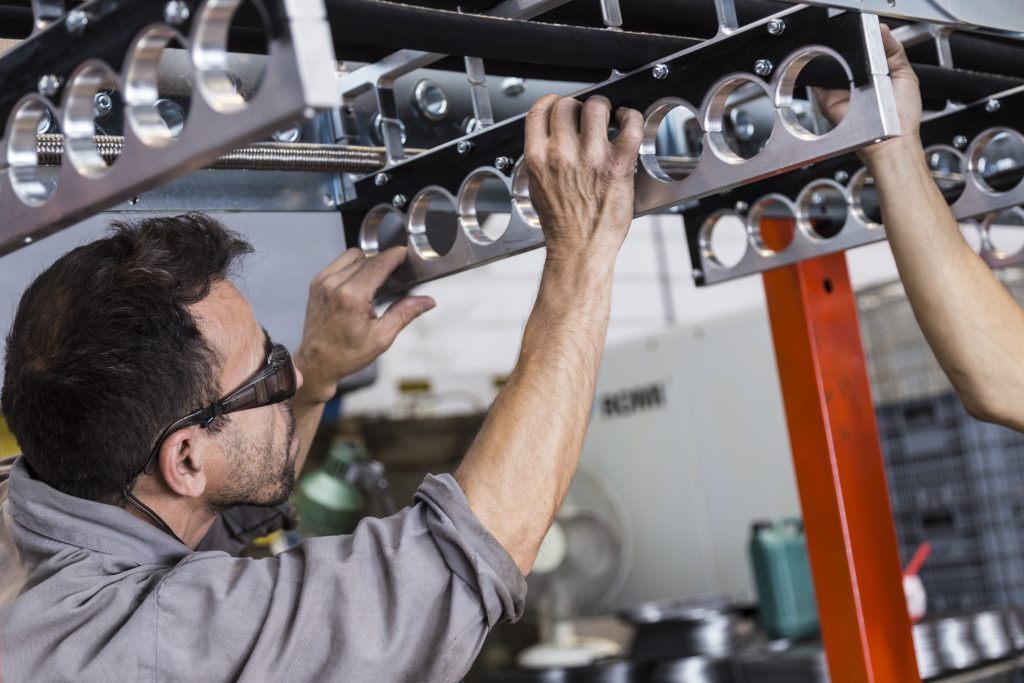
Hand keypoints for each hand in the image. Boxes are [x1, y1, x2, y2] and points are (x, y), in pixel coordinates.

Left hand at [293, 246, 434, 402]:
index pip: (379, 263)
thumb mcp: (381, 338)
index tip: (407, 254)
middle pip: (368, 258)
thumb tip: (427, 301)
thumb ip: (405, 314)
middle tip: (397, 274)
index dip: (396, 256)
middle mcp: (334, 285)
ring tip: (377, 280)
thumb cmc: (346, 355)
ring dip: (368, 262)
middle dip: (385, 262)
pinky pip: (339, 263)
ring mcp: (323, 282)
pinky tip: (361, 283)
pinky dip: (353, 267)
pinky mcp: (317, 283)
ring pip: (353, 256)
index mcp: (351, 297)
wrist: (316, 363)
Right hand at [524, 95, 642, 268]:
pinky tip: (626, 122)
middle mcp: (562, 154)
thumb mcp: (537, 186)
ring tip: (608, 117)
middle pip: (568, 104)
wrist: (579, 249)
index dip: (552, 101)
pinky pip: (629, 125)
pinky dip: (631, 117)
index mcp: (538, 158)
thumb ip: (542, 157)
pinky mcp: (618, 165)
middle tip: (587, 117)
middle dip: (578, 106)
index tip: (560, 104)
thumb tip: (551, 137)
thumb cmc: (562, 225)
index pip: (539, 110)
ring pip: (596, 107)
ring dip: (603, 108)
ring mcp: (591, 158)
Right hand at [814, 24, 921, 166]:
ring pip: (831, 68)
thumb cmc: (901, 120)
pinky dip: (825, 74)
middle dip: (851, 51)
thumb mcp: (906, 75)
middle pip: (844, 58)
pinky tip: (842, 74)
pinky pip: (820, 84)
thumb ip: (894, 52)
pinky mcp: (828, 102)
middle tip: (865, 52)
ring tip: (858, 66)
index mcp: (872, 77)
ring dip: (839, 61)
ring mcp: (840, 93)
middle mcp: (854, 85)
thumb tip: (881, 32)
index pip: (862, 53)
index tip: (869, 36)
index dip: (863, 43)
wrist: (891, 142)